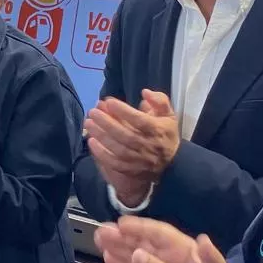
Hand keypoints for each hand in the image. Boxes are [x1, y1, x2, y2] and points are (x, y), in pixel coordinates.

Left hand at [84, 90, 180, 206]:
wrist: (173, 162)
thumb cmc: (166, 133)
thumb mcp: (168, 114)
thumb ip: (159, 100)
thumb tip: (145, 92)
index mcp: (158, 130)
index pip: (139, 120)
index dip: (123, 111)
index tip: (108, 101)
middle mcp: (149, 146)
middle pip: (126, 135)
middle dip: (107, 123)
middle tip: (92, 112)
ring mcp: (140, 160)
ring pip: (119, 149)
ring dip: (102, 136)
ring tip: (88, 123)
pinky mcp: (132, 170)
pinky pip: (115, 164)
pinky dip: (102, 154)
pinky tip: (91, 142)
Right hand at [96, 216, 241, 262]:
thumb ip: (214, 260)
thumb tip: (204, 241)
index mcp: (186, 251)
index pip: (160, 235)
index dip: (141, 228)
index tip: (122, 223)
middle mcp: (172, 257)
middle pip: (144, 242)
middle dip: (123, 236)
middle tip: (101, 230)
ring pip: (138, 255)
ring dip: (119, 247)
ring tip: (99, 239)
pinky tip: (109, 258)